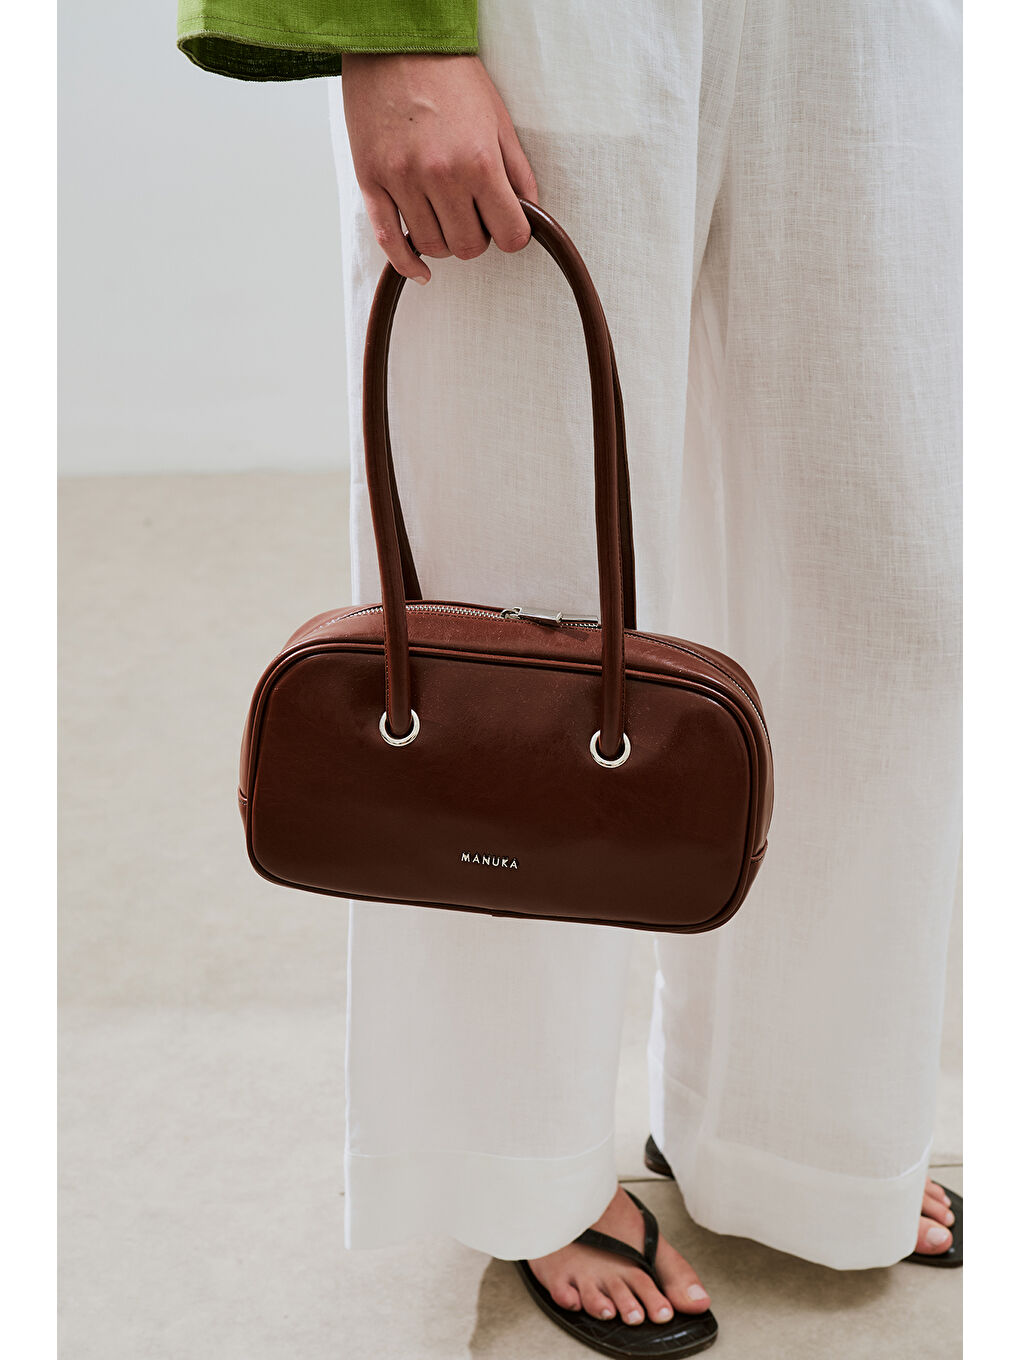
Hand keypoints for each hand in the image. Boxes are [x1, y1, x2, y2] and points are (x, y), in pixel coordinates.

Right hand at [341, 53, 538, 283]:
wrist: (395, 41)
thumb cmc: (449, 75)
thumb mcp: (498, 119)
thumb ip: (517, 172)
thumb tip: (528, 214)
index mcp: (479, 162)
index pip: (509, 236)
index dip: (512, 236)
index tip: (507, 227)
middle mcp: (440, 176)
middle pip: (468, 247)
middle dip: (477, 238)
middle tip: (474, 215)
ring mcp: (402, 180)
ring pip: (432, 247)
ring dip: (444, 241)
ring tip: (446, 215)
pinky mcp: (371, 180)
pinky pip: (389, 241)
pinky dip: (408, 263)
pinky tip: (421, 268)